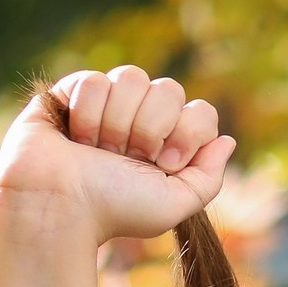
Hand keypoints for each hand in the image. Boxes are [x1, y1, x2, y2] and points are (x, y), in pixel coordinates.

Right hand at [0, 66, 235, 247]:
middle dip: (149, 128)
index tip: (164, 163)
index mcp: (169, 145)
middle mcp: (141, 121)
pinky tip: (76, 137)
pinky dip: (87, 112)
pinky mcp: (72, 91)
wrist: (60, 204)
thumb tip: (227, 140)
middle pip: (169, 89)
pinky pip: (94, 79)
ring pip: (131, 77)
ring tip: (98, 150)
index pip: (200, 112)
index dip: (186, 133)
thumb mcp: (174, 204)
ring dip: (116, 122)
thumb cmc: (114, 209)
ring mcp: (108, 104)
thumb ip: (208, 177)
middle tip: (127, 157)